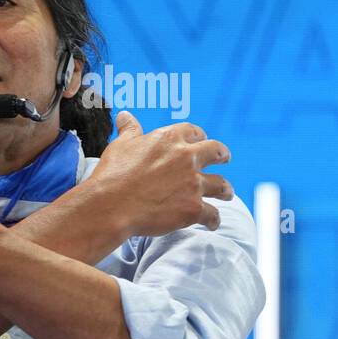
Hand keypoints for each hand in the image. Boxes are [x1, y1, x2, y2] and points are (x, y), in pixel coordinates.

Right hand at [89, 111, 233, 234]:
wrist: (110, 206)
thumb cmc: (112, 174)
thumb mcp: (120, 146)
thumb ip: (129, 130)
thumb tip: (125, 115)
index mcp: (170, 139)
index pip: (193, 132)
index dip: (197, 136)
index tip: (199, 140)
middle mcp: (187, 158)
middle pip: (216, 152)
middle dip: (222, 155)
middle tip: (225, 158)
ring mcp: (193, 184)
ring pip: (221, 185)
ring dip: (225, 189)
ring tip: (227, 193)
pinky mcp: (193, 208)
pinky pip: (212, 214)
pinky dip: (213, 220)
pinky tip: (212, 223)